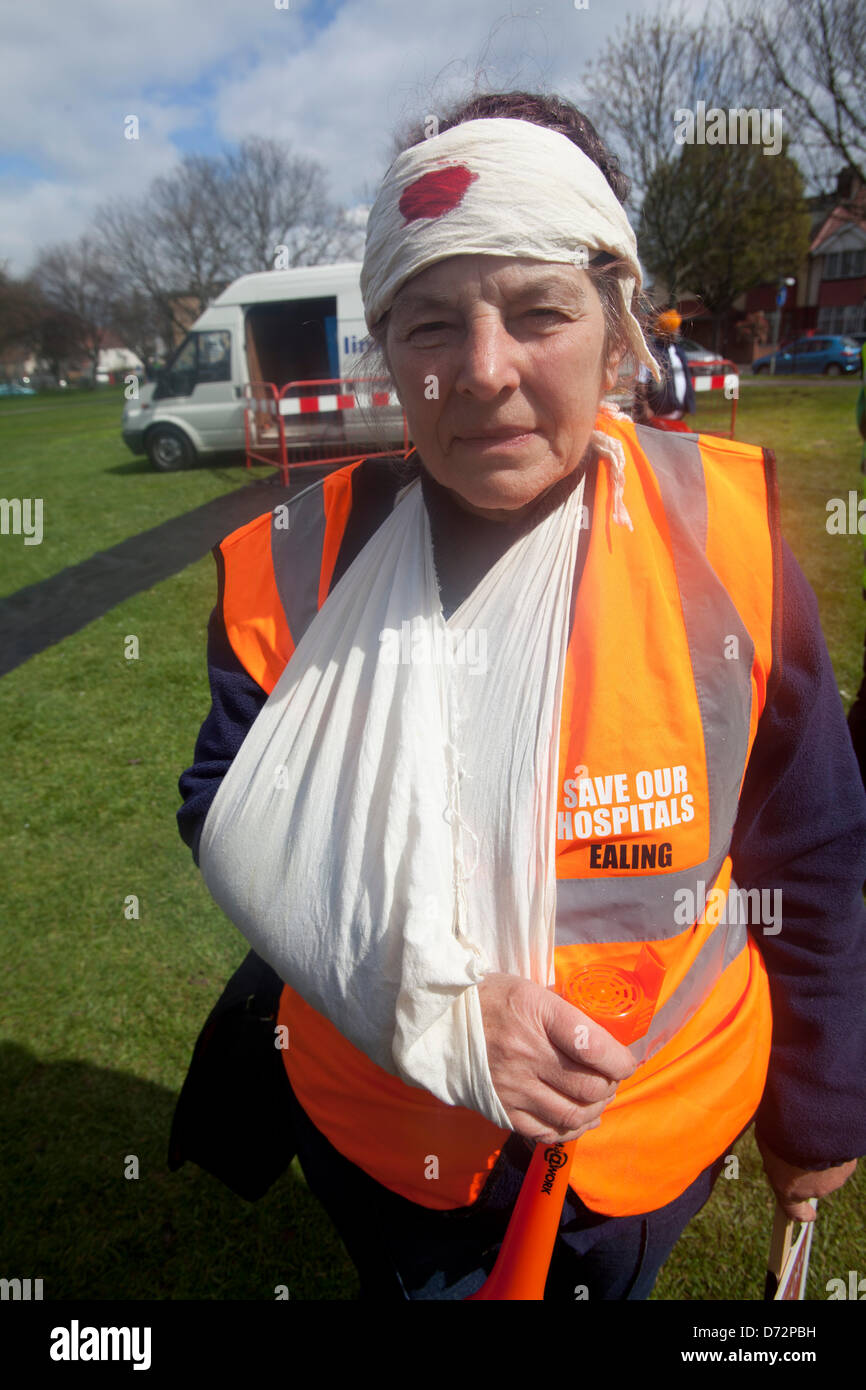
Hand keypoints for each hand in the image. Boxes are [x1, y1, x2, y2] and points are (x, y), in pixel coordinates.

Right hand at [477, 972, 637, 1144]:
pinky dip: (570, 1130)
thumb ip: (564, 1011)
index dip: (621, 1061)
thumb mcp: (529, 989)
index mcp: (536, 1012)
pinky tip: (577, 1119)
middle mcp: (526, 1052)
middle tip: (611, 1079)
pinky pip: (546, 1131)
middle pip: (589, 1086)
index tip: (627, 1062)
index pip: (594, 1047)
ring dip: (595, 1110)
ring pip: (573, 1114)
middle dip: (610, 1086)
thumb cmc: (489, 998)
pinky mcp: (502, 1109)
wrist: (439, 1022)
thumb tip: (603, 1034)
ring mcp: (513, 1085)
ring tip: (597, 1099)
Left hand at [756, 1131, 856, 1221]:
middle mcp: (813, 1189)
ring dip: (819, 1157)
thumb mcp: (766, 1142)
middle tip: (797, 1146)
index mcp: (788, 1188)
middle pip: (808, 1181)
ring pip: (825, 1169)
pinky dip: (833, 1149)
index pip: (794, 1211)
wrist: (810, 1123)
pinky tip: (825, 1134)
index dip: (801, 1213)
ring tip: (810, 1135)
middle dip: (804, 1168)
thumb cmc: (781, 1133)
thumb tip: (773, 1151)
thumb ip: (771, 1154)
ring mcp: (833, 1179)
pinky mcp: (847, 1166)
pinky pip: (838, 1157)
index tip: (809, 1215)